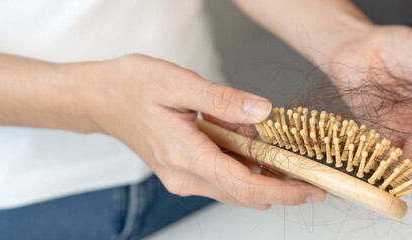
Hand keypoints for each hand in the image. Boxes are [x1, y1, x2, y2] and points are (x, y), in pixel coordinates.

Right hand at [72, 54, 325, 208]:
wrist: (100, 98)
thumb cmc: (132, 87)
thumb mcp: (179, 84)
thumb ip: (224, 101)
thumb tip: (262, 113)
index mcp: (185, 156)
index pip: (245, 187)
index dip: (284, 191)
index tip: (312, 188)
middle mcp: (185, 176)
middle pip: (246, 193)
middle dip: (280, 181)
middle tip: (305, 163)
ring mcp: (183, 178)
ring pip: (236, 185)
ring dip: (259, 168)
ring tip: (260, 136)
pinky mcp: (185, 173)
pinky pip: (224, 175)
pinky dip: (242, 162)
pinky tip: (239, 136)